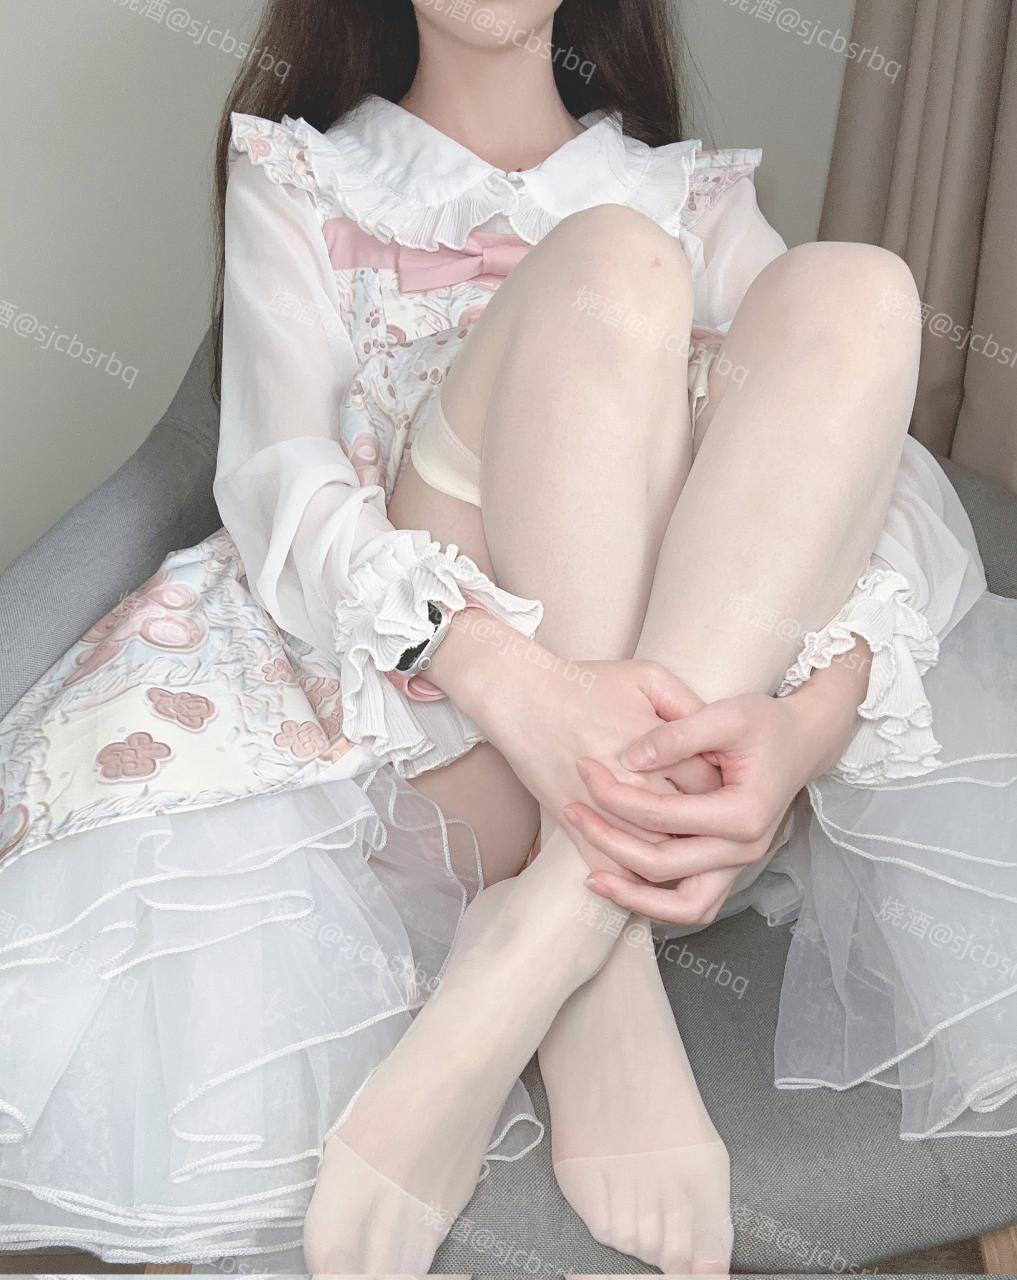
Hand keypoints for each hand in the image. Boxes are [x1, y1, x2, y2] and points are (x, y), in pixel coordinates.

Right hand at [480, 652, 719, 844]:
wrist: (523, 697)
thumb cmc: (586, 683)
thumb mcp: (647, 677)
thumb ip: (686, 705)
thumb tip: (715, 737)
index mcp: (658, 753)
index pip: (708, 787)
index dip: (721, 788)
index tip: (724, 782)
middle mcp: (633, 788)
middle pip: (683, 824)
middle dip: (699, 823)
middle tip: (707, 813)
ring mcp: (601, 811)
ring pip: (649, 852)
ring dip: (669, 851)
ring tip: (682, 838)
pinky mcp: (573, 824)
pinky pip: (606, 863)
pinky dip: (626, 874)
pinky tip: (640, 866)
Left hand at [566, 690, 834, 924]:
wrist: (801, 741)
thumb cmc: (764, 723)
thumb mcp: (726, 714)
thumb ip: (678, 735)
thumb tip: (630, 758)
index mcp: (744, 813)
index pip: (663, 817)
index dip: (617, 797)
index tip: (584, 771)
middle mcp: (745, 849)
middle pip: (664, 868)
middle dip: (609, 841)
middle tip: (570, 811)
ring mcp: (740, 865)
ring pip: (684, 907)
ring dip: (634, 897)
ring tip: (591, 879)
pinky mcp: (730, 868)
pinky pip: (692, 903)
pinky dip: (656, 902)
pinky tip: (620, 881)